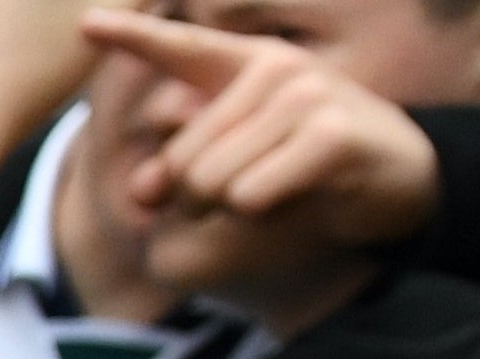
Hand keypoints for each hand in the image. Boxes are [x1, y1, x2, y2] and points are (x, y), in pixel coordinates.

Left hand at [88, 13, 438, 241]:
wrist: (394, 181)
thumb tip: (141, 189)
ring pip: (210, 183)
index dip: (133, 35)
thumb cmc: (305, 171)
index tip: (85, 24)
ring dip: (233, 210)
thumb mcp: (235, 168)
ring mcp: (306, 93)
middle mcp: (274, 68)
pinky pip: (249, 196)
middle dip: (200, 201)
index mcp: (245, 66)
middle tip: (252, 192)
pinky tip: (302, 196)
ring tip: (280, 190)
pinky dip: (263, 214)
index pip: (182, 50)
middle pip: (182, 163)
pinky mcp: (329, 132)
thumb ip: (179, 173)